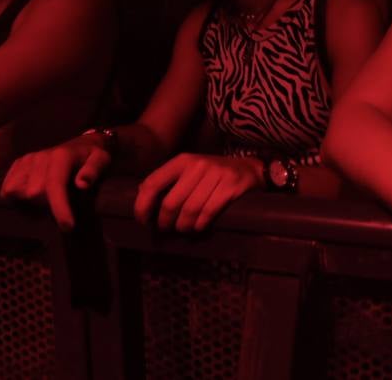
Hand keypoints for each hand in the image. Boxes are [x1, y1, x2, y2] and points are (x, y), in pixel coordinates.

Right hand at [0, 136, 111, 230]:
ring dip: (29, 206)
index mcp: (61, 156)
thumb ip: (93, 170)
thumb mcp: (102, 160)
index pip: (55, 185)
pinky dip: (17, 201)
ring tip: (46, 206)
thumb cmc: (91, 157)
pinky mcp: (17, 164)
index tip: (67, 227)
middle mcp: (40, 157)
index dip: (59, 208)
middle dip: (47, 208)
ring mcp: (26, 160)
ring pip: (15, 192)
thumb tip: (82, 184)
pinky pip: (7, 190)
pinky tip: (32, 202)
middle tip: (61, 211)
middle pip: (33, 194)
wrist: (80, 145)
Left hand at [133, 153, 263, 231]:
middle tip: (166, 229)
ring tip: (183, 229)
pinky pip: (208, 213)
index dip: (143, 205)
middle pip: (171, 202)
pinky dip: (200, 225)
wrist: (250, 169)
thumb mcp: (189, 170)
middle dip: (165, 222)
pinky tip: (199, 227)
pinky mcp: (231, 187)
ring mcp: (216, 175)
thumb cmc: (213, 174)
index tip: (143, 221)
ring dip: (183, 226)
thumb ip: (167, 180)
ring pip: (189, 210)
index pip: (153, 183)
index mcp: (182, 161)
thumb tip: (141, 193)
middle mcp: (197, 165)